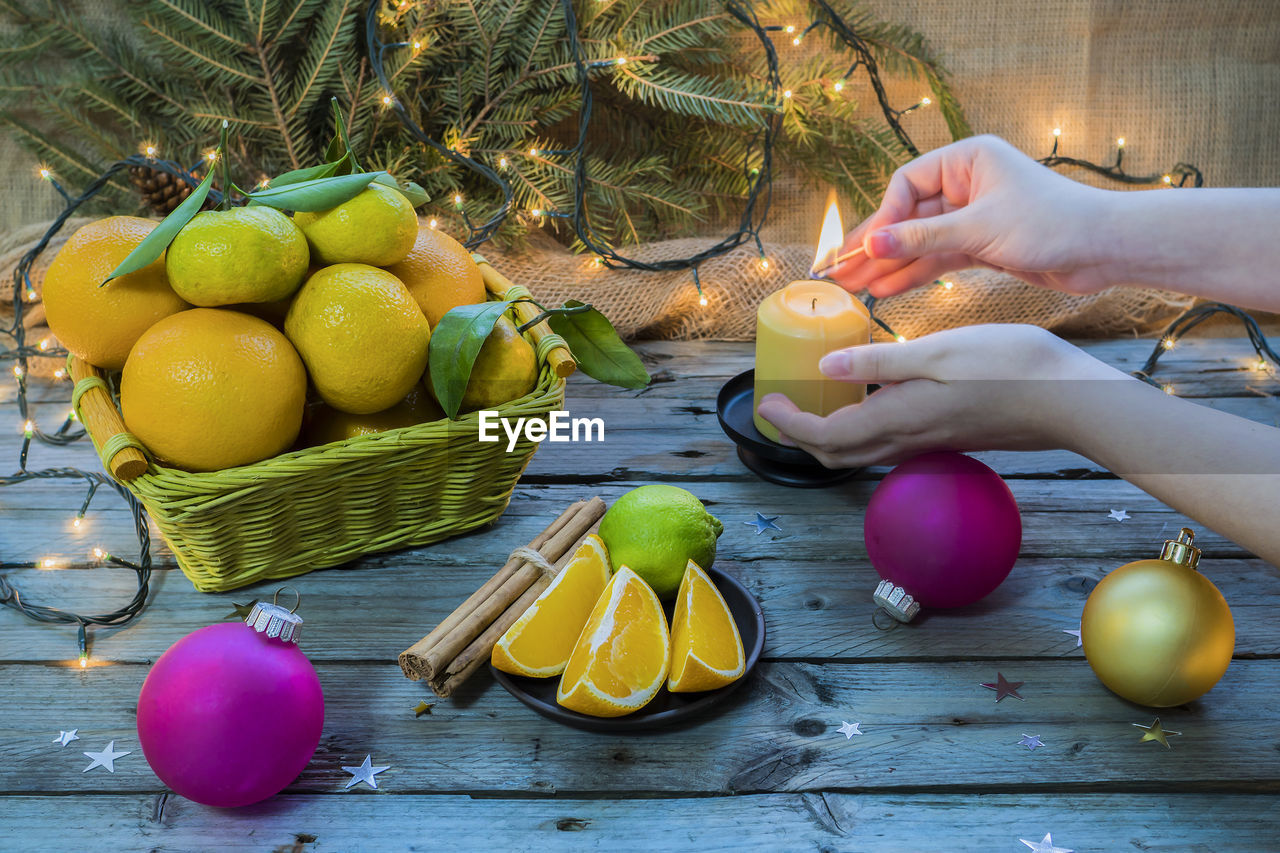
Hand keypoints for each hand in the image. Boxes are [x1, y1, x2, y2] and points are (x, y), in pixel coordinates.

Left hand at [755, 325, 1128, 468]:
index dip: (788, 425)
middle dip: (799, 437)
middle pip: (836, 454)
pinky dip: (860, 429)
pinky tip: (866, 398)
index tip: (767, 404)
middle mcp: (907, 440)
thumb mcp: (936, 352)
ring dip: (828, 436)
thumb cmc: (1009, 368)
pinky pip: (886, 443)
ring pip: (861, 452)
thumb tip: (825, 368)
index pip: (824, 436)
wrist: (1068, 399)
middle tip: (780, 409)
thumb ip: (878, 364)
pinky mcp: (944, 437)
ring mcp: (927, 443)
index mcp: (898, 419)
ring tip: (813, 402)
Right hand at [825, 135, 1116, 297]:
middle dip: (876, 245)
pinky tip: (887, 289)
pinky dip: (914, 273)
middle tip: (839, 272)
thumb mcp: (978, 229)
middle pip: (908, 215)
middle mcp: (968, 183)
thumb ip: (922, 239)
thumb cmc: (1052, 223)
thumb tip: (872, 245)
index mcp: (968, 159)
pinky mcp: (982, 244)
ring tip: (855, 288)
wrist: (1104, 249)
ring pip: (920, 241)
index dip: (883, 217)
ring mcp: (973, 215)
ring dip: (889, 264)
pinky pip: (938, 257)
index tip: (865, 248)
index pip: (907, 184)